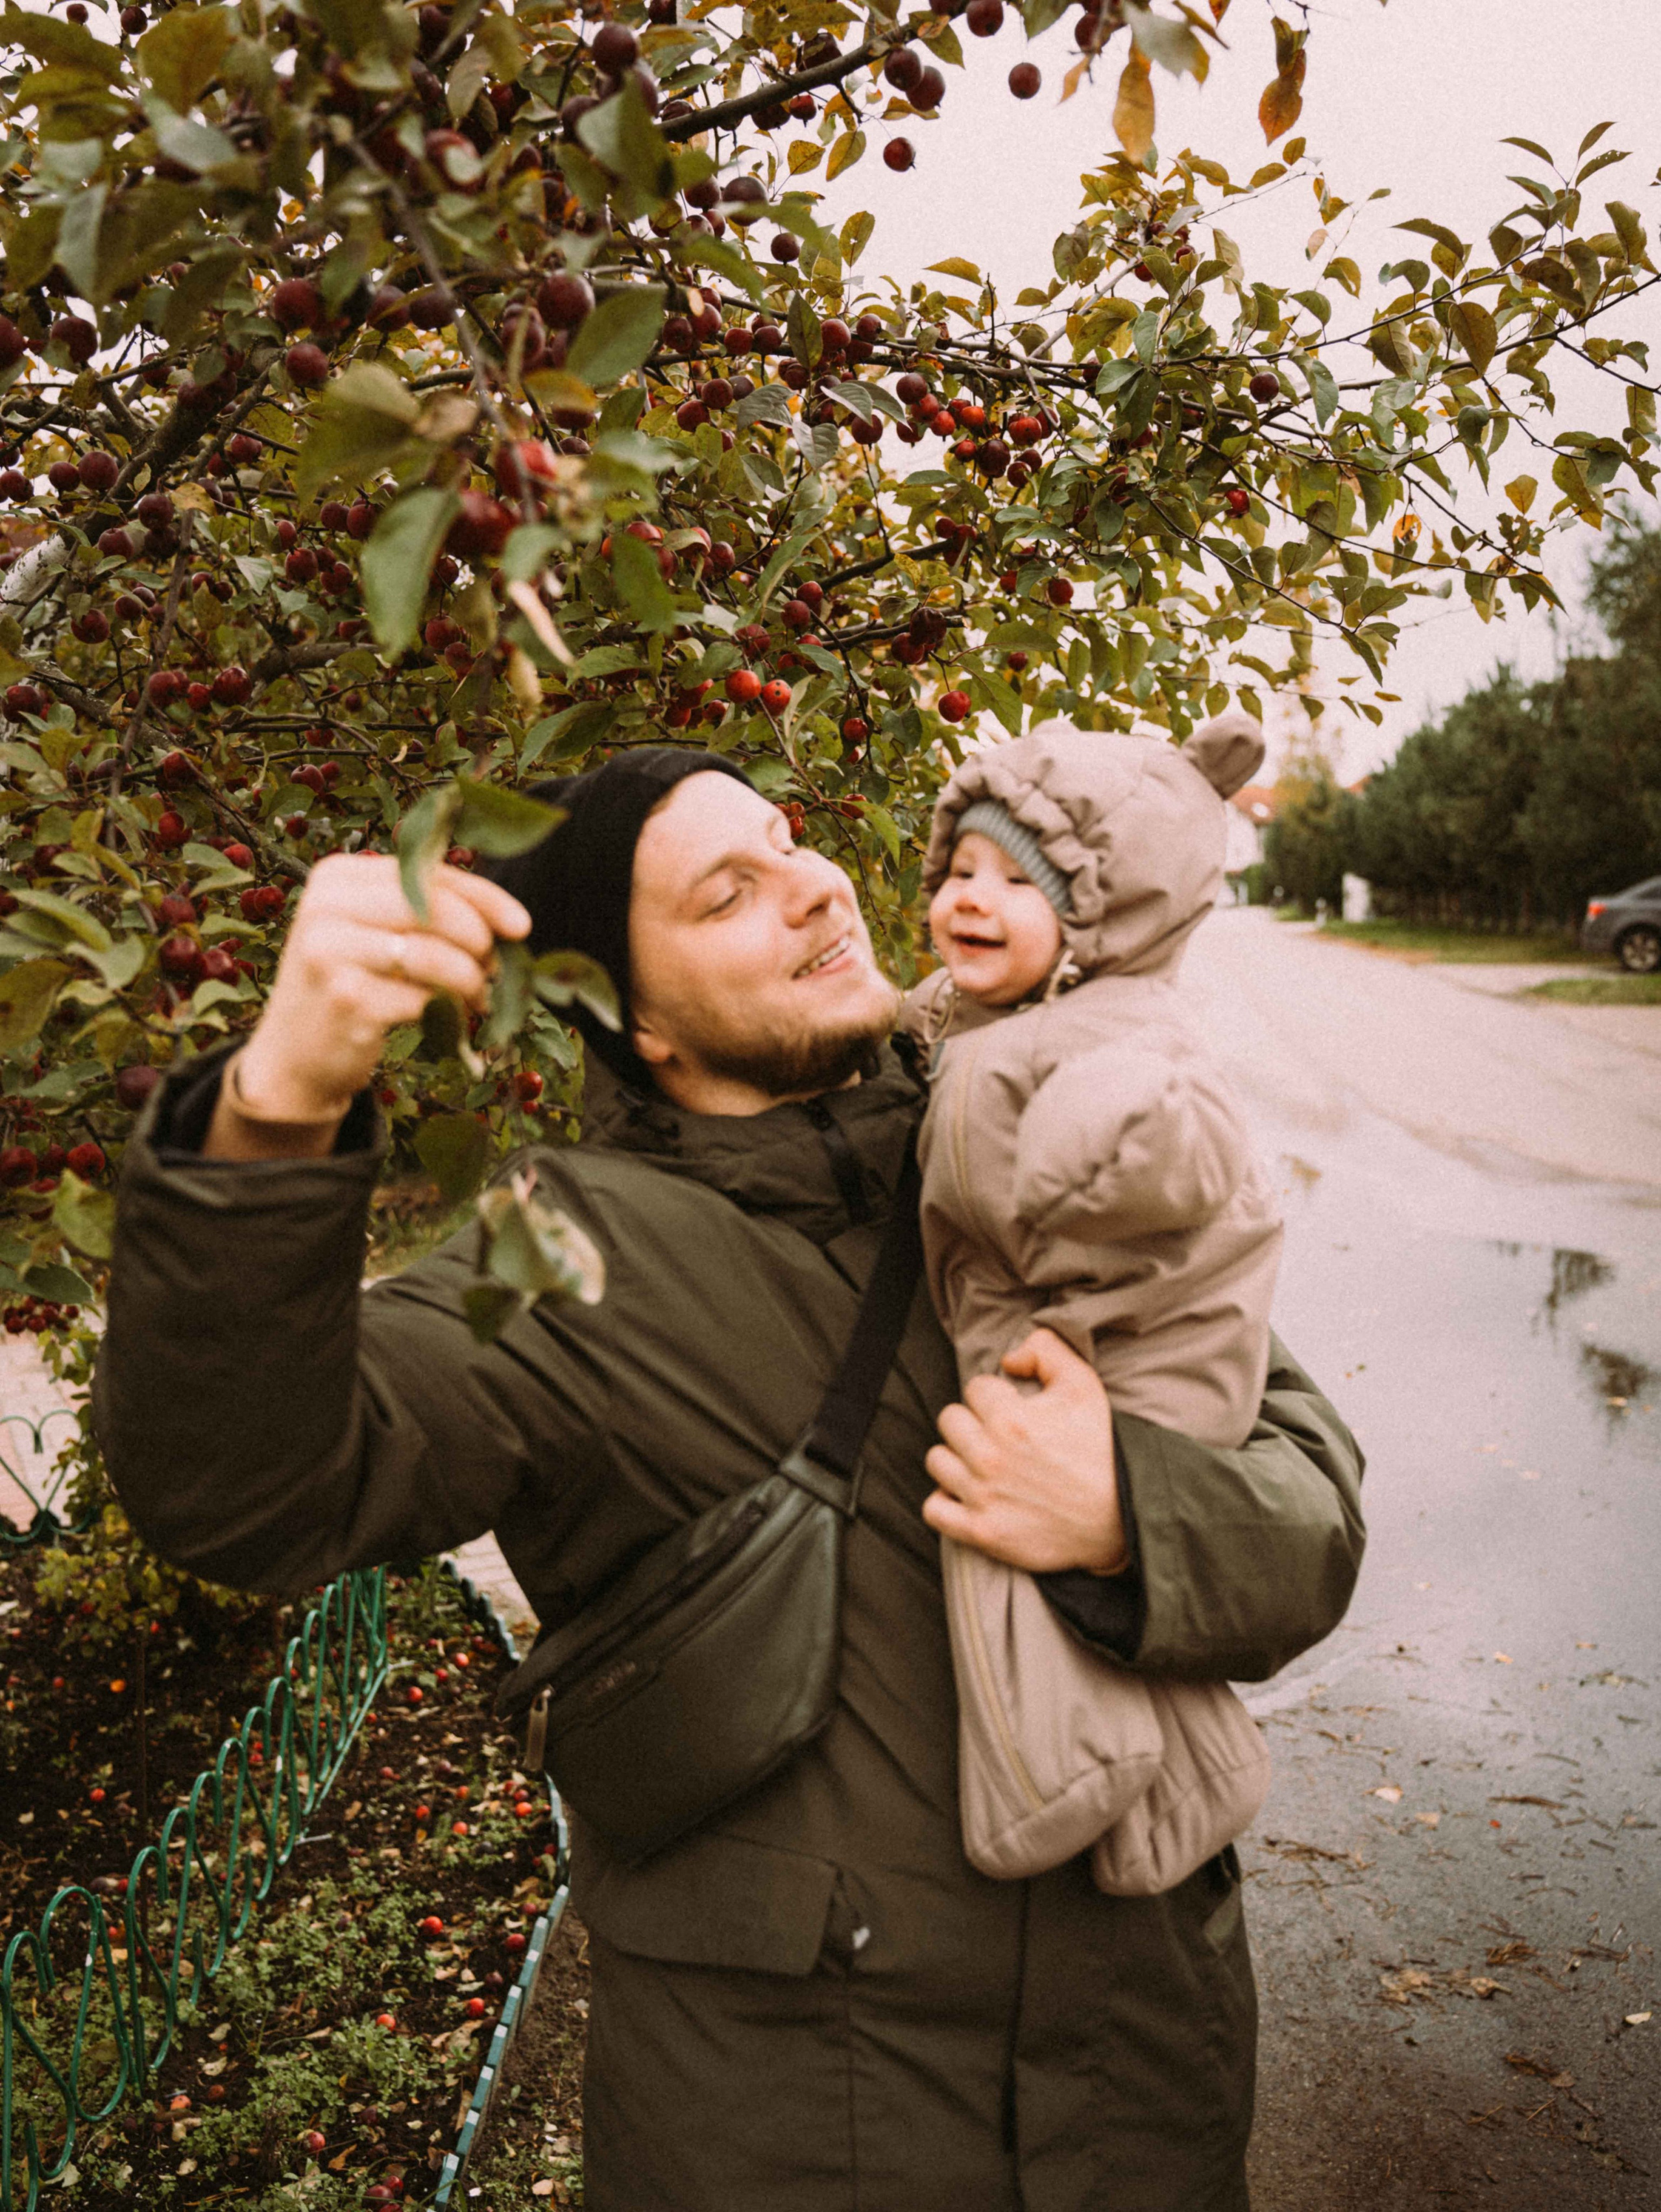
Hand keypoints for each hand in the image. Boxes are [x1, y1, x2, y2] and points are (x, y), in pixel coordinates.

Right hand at [223, 854, 531, 1126]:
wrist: (293, 1056)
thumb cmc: (349, 987)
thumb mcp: (372, 935)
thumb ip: (423, 913)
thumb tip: (508, 922)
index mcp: (336, 877)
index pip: (426, 873)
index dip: (483, 898)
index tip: (522, 926)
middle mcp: (325, 906)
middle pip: (433, 908)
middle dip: (479, 940)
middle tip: (494, 968)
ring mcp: (330, 952)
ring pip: (434, 955)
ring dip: (471, 980)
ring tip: (479, 997)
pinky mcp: (347, 999)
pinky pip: (424, 998)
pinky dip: (451, 1010)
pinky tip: (455, 1019)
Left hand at [923, 1328, 1127, 1575]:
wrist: (1122, 1514)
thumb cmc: (1101, 1448)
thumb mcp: (1084, 1385)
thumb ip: (1045, 1351)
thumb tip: (1008, 1358)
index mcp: (1011, 1419)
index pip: (975, 1388)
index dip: (996, 1395)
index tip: (1014, 1410)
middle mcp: (990, 1457)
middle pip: (949, 1420)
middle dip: (972, 1422)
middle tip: (997, 1436)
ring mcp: (983, 1497)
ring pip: (937, 1460)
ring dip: (956, 1458)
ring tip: (982, 1463)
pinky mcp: (982, 1532)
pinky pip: (933, 1509)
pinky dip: (945, 1501)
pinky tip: (966, 1494)